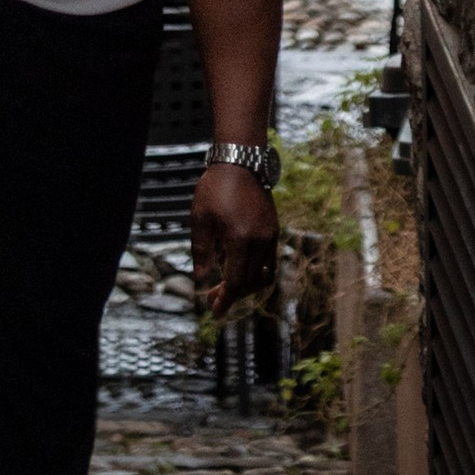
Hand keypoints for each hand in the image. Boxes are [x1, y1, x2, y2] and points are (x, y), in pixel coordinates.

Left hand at [191, 159, 277, 318]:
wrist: (241, 163)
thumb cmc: (215, 188)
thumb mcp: (200, 218)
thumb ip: (201, 251)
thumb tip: (200, 279)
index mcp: (240, 240)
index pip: (236, 281)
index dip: (225, 298)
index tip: (214, 311)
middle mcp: (260, 242)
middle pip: (250, 282)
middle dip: (232, 294)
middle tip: (213, 300)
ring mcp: (270, 236)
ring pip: (263, 274)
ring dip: (245, 285)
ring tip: (225, 285)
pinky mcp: (273, 230)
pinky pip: (268, 261)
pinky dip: (255, 271)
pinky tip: (238, 267)